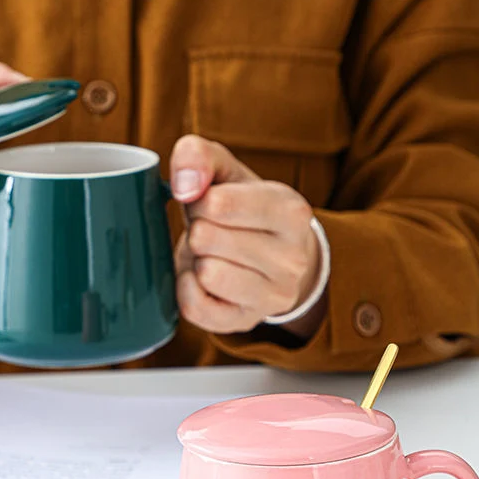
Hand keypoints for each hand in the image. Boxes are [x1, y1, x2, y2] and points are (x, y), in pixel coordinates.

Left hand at [170, 135, 321, 334]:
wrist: (268, 258)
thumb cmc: (240, 208)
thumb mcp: (225, 170)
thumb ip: (198, 155)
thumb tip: (184, 187)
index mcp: (293, 212)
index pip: (218, 203)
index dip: (200, 200)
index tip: (211, 204)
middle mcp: (292, 259)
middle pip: (206, 237)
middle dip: (198, 229)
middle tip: (212, 231)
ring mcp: (272, 297)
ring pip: (205, 273)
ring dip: (196, 260)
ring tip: (213, 254)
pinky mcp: (244, 322)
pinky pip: (195, 306)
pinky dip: (187, 288)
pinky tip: (201, 279)